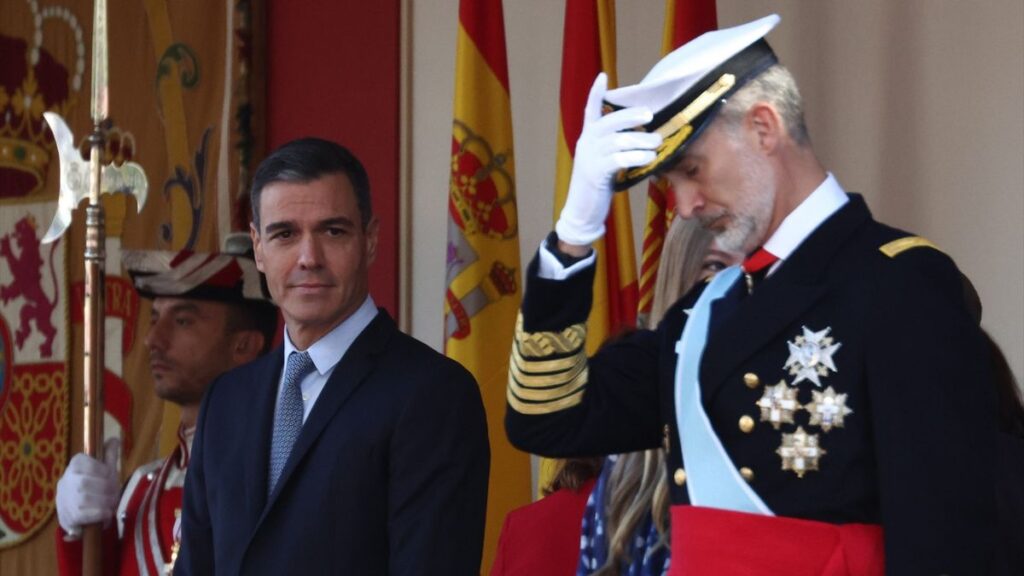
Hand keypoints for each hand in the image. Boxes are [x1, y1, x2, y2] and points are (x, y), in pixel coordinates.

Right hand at [55, 452, 119, 536]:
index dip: (99, 468)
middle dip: (105, 488)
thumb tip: (115, 439)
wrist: (78, 514)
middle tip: (115, 492)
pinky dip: (99, 514)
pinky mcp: (67, 517)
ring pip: (84, 499)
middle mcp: (65, 481)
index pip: (81, 462)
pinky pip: (83, 515)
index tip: (109, 473)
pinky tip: (106, 513)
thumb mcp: (102, 469)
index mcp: (74, 466)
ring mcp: (64, 500)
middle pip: (84, 483)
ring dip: (104, 501)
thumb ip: (108, 455)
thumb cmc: (94, 487)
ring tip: (112, 503)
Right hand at [555, 72, 661, 245]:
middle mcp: (586, 143)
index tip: (602, 76)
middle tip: (649, 115)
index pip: (590, 110)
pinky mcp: (596, 173)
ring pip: (619, 141)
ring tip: (657, 143)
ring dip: (642, 140)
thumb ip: (615, 146)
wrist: (581, 211)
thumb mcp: (603, 161)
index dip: (596, 93)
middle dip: (631, 115)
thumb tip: (642, 134)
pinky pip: (619, 159)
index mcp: (588, 137)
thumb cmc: (597, 186)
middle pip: (610, 122)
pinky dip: (637, 157)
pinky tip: (650, 158)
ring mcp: (590, 158)